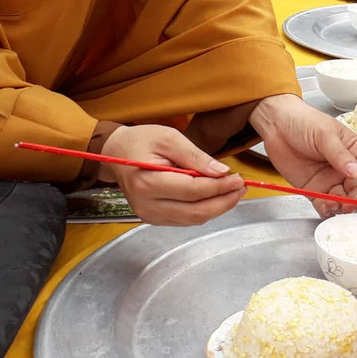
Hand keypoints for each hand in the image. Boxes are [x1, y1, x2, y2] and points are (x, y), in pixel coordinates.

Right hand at [98, 124, 246, 225]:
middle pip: (195, 211)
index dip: (219, 187)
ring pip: (192, 219)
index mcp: (148, 182)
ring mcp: (149, 215)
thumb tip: (221, 171)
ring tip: (232, 192)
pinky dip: (203, 211)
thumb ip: (195, 156)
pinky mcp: (154, 218)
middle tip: (240, 188)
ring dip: (217, 208)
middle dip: (223, 201)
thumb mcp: (169, 137)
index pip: (193, 191)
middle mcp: (147, 205)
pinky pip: (185, 220)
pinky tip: (215, 198)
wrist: (116, 153)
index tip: (237, 179)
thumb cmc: (140, 141)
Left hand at [250, 94, 356, 217]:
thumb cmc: (303, 120)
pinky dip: (326, 209)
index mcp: (353, 151)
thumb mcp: (326, 135)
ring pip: (342, 200)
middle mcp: (343, 168)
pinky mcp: (313, 189)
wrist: (275, 124)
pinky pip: (324, 204)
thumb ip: (342, 157)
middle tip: (350, 205)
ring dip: (342, 207)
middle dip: (356, 200)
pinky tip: (325, 207)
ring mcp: (328, 179)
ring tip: (335, 205)